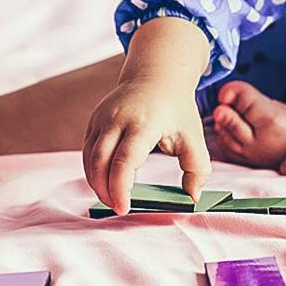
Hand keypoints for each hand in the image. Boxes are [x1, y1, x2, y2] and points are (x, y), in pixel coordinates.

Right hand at [84, 77, 210, 214]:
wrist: (157, 77)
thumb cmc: (176, 109)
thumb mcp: (194, 136)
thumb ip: (198, 168)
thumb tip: (193, 196)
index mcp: (143, 123)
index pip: (124, 161)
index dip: (120, 188)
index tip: (124, 208)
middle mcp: (117, 119)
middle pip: (99, 162)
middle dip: (104, 190)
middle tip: (118, 208)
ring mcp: (101, 119)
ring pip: (89, 158)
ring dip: (96, 183)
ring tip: (111, 199)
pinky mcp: (94, 121)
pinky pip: (87, 151)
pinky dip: (92, 171)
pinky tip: (105, 183)